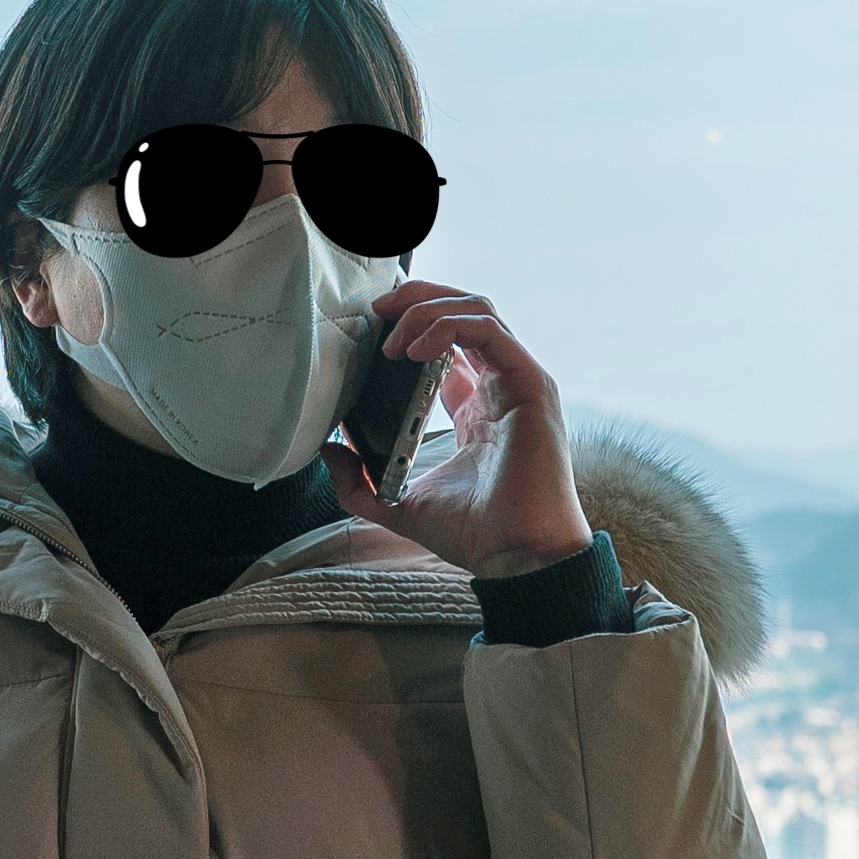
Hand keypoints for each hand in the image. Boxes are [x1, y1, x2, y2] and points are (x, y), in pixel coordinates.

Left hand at [326, 280, 592, 577]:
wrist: (518, 557)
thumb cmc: (476, 535)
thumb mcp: (400, 505)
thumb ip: (359, 483)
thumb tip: (328, 452)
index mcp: (476, 410)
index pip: (447, 345)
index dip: (409, 327)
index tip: (370, 332)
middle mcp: (500, 388)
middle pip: (462, 315)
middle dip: (416, 301)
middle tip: (376, 310)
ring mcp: (518, 382)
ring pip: (476, 310)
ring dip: (427, 310)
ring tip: (391, 335)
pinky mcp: (530, 383)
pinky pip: (487, 329)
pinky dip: (447, 326)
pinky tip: (414, 347)